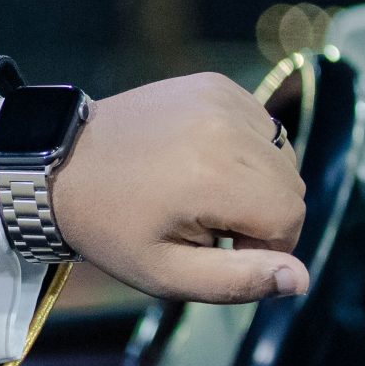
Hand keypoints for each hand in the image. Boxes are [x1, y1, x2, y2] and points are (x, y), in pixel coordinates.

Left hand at [50, 73, 308, 302]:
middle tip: (207, 224)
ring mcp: (221, 97)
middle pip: (292, 186)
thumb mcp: (167, 274)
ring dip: (256, 182)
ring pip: (283, 155)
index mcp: (215, 175)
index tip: (220, 248)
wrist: (63, 165)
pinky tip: (201, 162)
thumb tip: (301, 280)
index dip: (266, 246)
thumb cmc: (113, 228)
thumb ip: (239, 281)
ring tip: (202, 193)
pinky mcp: (214, 84)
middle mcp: (225, 126)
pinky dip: (245, 150)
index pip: (291, 217)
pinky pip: (262, 126)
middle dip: (262, 215)